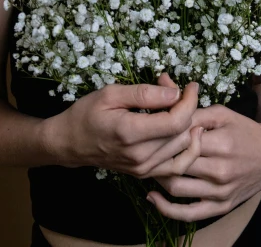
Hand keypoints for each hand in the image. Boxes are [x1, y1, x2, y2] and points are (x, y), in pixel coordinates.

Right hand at [43, 78, 203, 178]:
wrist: (70, 143)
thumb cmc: (87, 113)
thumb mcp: (111, 94)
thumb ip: (144, 94)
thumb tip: (175, 93)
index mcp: (130, 133)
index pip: (176, 121)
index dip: (190, 102)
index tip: (191, 85)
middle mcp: (140, 156)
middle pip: (183, 134)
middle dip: (187, 107)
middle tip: (174, 89)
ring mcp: (143, 169)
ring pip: (184, 149)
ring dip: (188, 125)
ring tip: (177, 106)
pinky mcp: (145, 174)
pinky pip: (177, 165)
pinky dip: (187, 147)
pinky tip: (185, 130)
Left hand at [146, 73, 260, 221]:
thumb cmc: (244, 130)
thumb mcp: (221, 114)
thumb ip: (193, 110)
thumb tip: (166, 97)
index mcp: (220, 144)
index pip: (180, 140)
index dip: (162, 134)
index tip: (152, 128)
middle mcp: (220, 171)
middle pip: (176, 164)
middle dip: (156, 156)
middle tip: (143, 146)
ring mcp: (220, 192)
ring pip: (176, 188)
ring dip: (157, 177)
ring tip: (148, 165)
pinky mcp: (221, 207)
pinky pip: (189, 214)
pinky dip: (167, 209)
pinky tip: (152, 197)